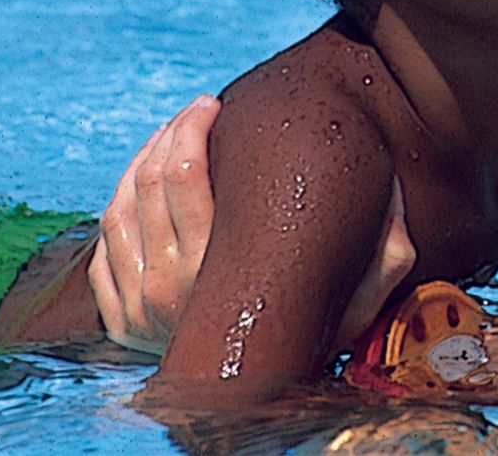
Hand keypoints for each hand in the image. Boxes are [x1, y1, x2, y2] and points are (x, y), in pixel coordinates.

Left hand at [88, 95, 417, 353]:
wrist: (256, 392)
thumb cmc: (313, 334)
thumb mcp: (360, 295)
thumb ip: (387, 252)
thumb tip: (394, 192)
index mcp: (214, 271)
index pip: (183, 173)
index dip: (191, 126)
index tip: (212, 104)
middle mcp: (166, 287)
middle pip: (148, 181)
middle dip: (169, 132)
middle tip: (195, 113)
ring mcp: (136, 305)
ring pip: (119, 206)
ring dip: (142, 158)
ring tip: (170, 136)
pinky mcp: (119, 318)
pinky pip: (104, 244)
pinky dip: (119, 202)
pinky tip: (144, 182)